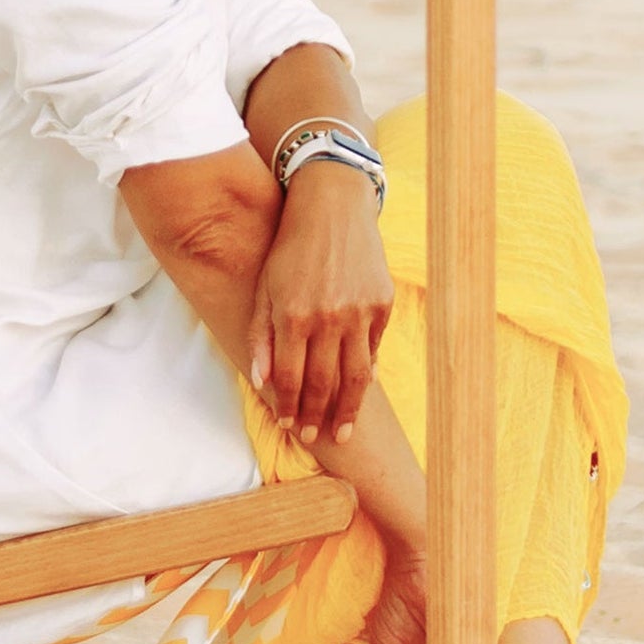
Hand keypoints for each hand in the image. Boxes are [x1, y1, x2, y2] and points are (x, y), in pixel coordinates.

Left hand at [247, 163, 391, 450]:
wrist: (332, 205)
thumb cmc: (290, 248)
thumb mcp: (265, 287)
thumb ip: (260, 335)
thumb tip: (262, 382)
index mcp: (293, 315)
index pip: (290, 377)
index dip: (288, 406)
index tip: (288, 425)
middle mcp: (328, 318)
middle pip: (323, 384)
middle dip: (316, 416)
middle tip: (313, 437)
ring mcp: (359, 312)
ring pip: (356, 377)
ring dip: (348, 410)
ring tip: (342, 432)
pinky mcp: (382, 304)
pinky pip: (374, 349)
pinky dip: (366, 372)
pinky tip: (359, 389)